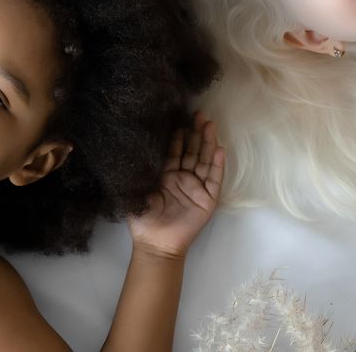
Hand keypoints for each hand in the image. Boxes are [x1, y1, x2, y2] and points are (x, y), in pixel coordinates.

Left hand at [128, 112, 224, 259]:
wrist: (154, 243)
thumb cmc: (143, 219)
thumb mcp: (138, 189)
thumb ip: (141, 170)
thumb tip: (135, 145)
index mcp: (166, 176)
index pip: (175, 150)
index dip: (178, 135)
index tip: (180, 116)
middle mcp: (183, 178)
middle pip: (193, 151)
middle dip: (196, 132)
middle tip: (199, 113)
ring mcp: (197, 188)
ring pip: (205, 161)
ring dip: (208, 143)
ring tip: (210, 124)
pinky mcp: (207, 200)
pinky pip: (214, 179)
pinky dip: (217, 165)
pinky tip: (220, 150)